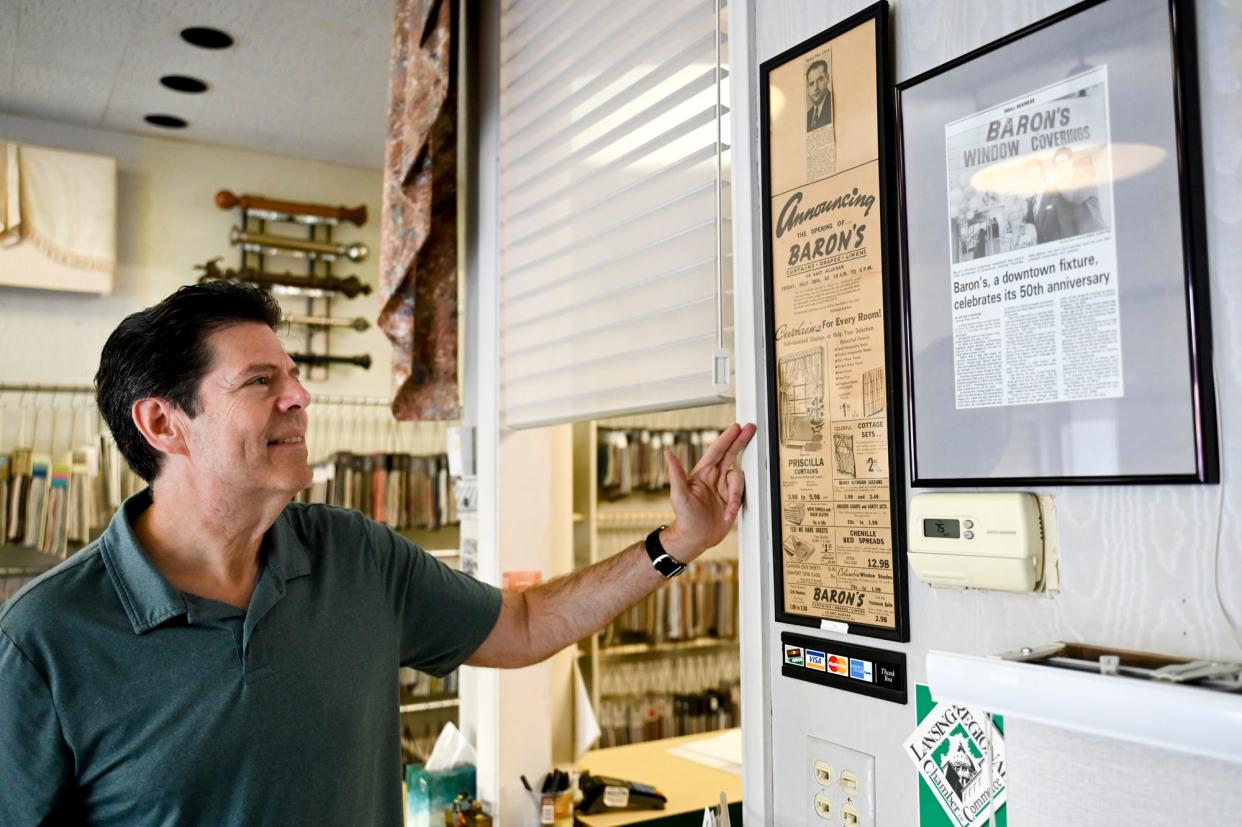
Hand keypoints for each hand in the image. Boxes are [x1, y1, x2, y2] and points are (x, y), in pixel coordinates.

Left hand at [661, 423, 756, 561]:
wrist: (695, 539)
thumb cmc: (684, 518)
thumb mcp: (678, 496)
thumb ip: (675, 474)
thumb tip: (668, 454)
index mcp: (702, 473)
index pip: (716, 451)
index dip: (726, 438)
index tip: (736, 427)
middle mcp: (715, 478)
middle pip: (731, 455)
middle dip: (740, 442)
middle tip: (750, 429)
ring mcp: (724, 489)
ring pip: (739, 479)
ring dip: (735, 494)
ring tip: (729, 508)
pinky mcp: (733, 501)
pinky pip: (742, 495)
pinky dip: (737, 504)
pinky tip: (728, 514)